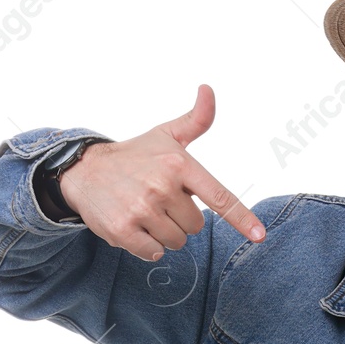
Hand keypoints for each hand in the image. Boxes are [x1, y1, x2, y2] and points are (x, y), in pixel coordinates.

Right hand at [59, 83, 264, 261]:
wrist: (84, 170)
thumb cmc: (135, 155)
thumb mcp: (166, 135)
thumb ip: (196, 119)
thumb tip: (208, 90)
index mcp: (179, 165)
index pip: (219, 197)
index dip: (242, 218)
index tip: (260, 235)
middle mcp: (162, 187)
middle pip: (196, 226)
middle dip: (181, 219)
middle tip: (159, 201)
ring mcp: (142, 209)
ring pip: (176, 242)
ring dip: (164, 233)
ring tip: (145, 212)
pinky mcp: (123, 230)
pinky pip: (153, 253)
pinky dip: (147, 246)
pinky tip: (134, 226)